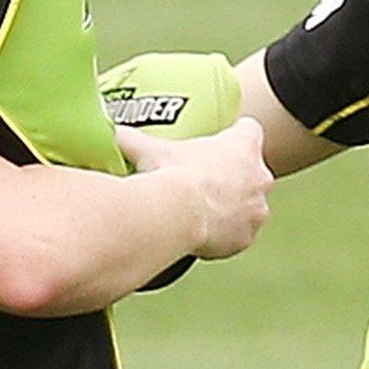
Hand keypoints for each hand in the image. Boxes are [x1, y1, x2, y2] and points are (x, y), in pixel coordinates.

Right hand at [118, 117, 271, 259]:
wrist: (178, 216)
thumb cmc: (170, 175)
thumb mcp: (149, 149)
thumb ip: (132, 138)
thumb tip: (110, 131)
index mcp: (243, 145)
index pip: (248, 131)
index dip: (234, 136)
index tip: (218, 144)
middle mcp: (259, 176)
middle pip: (251, 171)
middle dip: (232, 176)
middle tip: (203, 181)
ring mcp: (256, 209)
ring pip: (248, 205)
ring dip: (231, 206)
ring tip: (200, 209)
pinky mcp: (246, 237)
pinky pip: (237, 233)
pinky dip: (224, 233)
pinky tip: (202, 231)